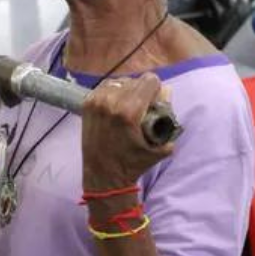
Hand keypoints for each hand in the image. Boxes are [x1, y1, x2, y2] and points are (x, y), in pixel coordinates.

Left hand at [82, 73, 174, 191]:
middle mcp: (111, 102)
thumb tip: (167, 92)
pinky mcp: (87, 103)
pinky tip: (116, 104)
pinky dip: (114, 92)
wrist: (103, 175)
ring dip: (128, 90)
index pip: (149, 80)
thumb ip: (167, 118)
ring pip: (121, 81)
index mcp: (129, 111)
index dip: (156, 89)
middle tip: (143, 106)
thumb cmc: (132, 163)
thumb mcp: (157, 145)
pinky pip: (106, 86)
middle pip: (136, 80)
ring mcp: (97, 101)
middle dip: (143, 91)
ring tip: (129, 105)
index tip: (155, 100)